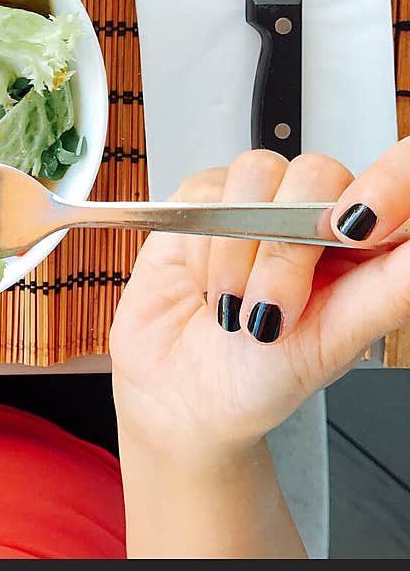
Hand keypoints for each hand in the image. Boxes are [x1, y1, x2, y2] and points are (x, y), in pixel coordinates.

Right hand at [110, 143, 409, 462]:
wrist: (181, 396)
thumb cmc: (262, 378)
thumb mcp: (334, 344)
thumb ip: (391, 291)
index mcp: (365, 246)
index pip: (398, 181)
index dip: (389, 182)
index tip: (356, 228)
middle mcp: (315, 215)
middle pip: (319, 174)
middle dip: (286, 251)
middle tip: (272, 309)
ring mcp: (260, 202)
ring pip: (258, 174)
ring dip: (236, 251)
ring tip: (232, 306)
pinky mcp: (206, 199)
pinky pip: (207, 192)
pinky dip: (202, 249)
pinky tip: (207, 285)